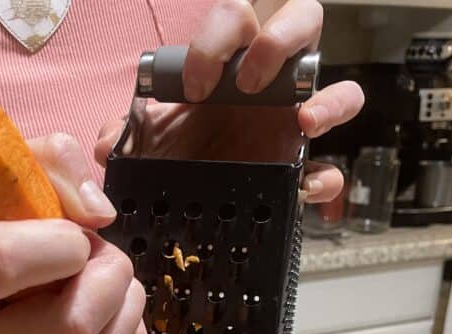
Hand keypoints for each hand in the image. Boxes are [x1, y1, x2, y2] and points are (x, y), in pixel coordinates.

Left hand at [95, 0, 363, 203]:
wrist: (186, 197)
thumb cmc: (173, 149)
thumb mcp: (144, 136)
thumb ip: (125, 129)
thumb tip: (106, 140)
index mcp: (231, 57)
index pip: (239, 13)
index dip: (219, 39)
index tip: (196, 85)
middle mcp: (273, 79)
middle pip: (304, 21)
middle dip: (278, 42)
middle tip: (248, 83)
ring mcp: (296, 121)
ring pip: (345, 88)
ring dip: (330, 100)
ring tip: (302, 120)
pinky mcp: (303, 166)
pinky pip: (335, 168)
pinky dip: (329, 178)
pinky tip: (308, 188)